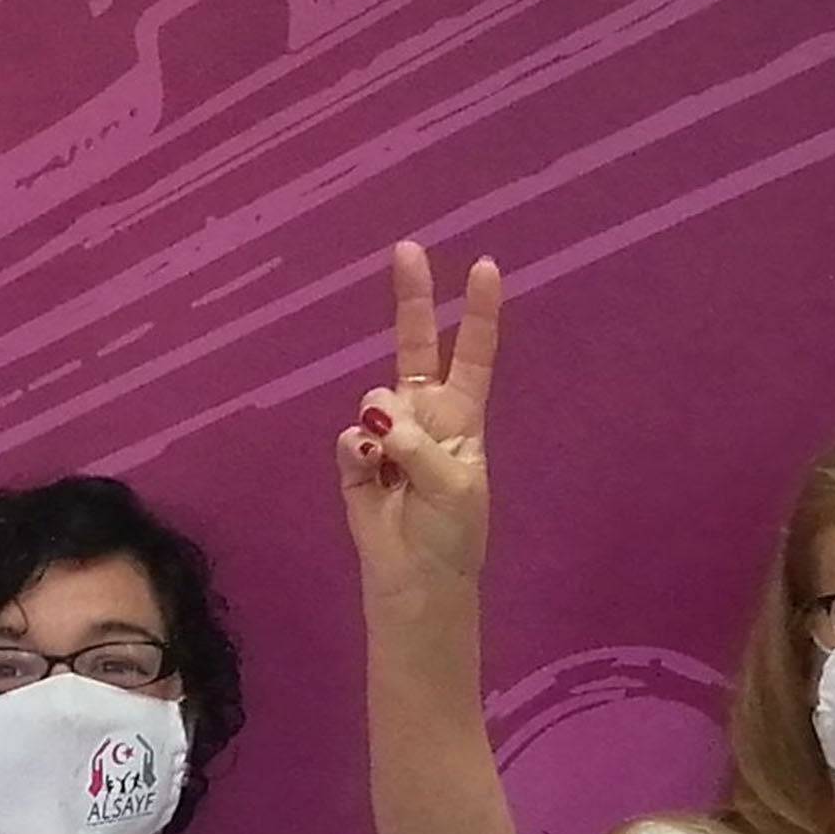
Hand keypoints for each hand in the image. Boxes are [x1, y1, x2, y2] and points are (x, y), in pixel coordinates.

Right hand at [335, 241, 499, 601]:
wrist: (414, 585)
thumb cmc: (452, 537)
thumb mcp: (456, 488)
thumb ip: (421, 447)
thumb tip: (377, 422)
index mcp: (463, 418)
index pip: (472, 354)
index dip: (478, 312)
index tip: (485, 266)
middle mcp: (424, 416)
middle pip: (414, 347)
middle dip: (411, 299)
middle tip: (407, 247)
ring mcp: (386, 437)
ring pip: (375, 402)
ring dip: (383, 429)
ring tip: (395, 474)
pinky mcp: (354, 462)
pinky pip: (349, 440)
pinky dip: (358, 456)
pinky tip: (371, 480)